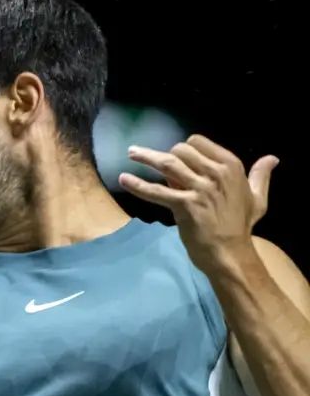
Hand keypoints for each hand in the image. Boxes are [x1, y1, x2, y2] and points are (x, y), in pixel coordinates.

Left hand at [119, 134, 277, 275]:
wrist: (230, 252)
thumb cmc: (241, 225)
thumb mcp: (257, 197)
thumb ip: (260, 175)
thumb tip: (272, 158)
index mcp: (232, 166)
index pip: (199, 142)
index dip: (185, 148)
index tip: (177, 156)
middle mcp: (217, 173)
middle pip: (181, 150)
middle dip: (164, 153)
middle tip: (144, 155)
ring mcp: (200, 188)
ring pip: (167, 164)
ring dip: (146, 157)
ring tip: (131, 153)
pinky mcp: (184, 204)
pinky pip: (156, 191)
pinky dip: (137, 185)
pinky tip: (123, 179)